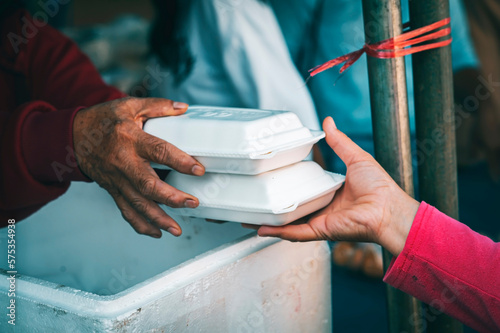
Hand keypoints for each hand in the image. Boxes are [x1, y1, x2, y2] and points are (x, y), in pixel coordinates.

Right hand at [73, 97, 204, 237]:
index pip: (158, 151)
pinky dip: (141, 225)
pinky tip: (157, 233)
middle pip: (148, 185)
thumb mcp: (129, 106)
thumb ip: (158, 106)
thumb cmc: (103, 120)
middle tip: (192, 203)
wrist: (72, 137)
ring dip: (158, 219)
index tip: (198, 169)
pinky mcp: (113, 190)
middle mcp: (123, 163)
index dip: (180, 161)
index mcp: (130, 139)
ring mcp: (117, 180)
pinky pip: (126, 211)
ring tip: (177, 230)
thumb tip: (184, 108)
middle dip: (171, 198)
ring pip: (137, 204)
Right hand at [256, 117, 419, 255]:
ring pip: (287, 221)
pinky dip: (277, 230)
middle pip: (291, 206)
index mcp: (329, 192)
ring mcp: (318, 220)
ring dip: (267, 219)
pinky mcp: (319, 230)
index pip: (303, 187)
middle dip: (271, 202)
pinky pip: (293, 232)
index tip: (271, 174)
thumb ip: (339, 142)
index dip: (287, 182)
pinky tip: (259, 226)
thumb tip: (328, 122)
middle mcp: (321, 208)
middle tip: (253, 194)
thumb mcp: (355, 158)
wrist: (388, 209)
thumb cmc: (379, 187)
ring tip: (247, 213)